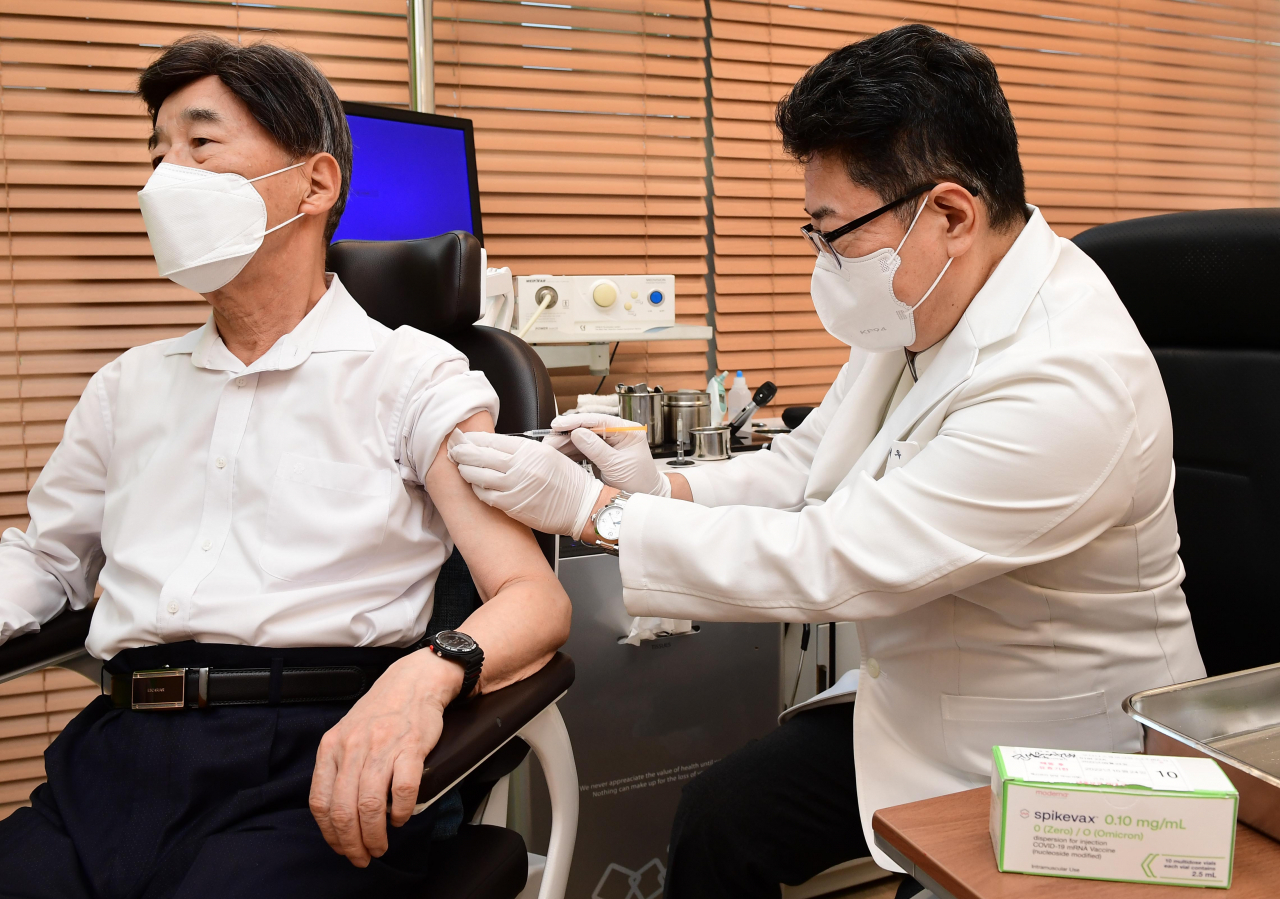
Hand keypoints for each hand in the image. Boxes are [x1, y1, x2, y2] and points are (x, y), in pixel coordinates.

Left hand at [309, 650, 460, 866]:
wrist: (413, 682)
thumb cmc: (380, 712)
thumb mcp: (346, 734)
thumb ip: (338, 767)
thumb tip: (338, 813)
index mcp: (331, 747)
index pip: (321, 802)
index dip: (330, 834)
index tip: (341, 847)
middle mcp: (352, 748)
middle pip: (344, 810)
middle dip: (352, 843)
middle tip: (363, 856)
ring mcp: (381, 747)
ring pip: (370, 806)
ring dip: (375, 834)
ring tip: (381, 844)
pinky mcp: (410, 748)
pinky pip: (402, 791)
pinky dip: (400, 812)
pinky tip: (400, 818)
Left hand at [449, 430, 602, 537]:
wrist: (581, 508)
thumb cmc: (569, 482)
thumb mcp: (549, 454)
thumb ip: (523, 450)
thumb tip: (497, 447)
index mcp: (530, 450)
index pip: (491, 440)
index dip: (473, 438)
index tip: (463, 436)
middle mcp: (519, 466)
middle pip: (479, 455)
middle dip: (462, 451)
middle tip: (453, 448)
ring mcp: (513, 487)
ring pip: (477, 475)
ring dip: (465, 469)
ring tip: (460, 466)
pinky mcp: (511, 505)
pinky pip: (485, 495)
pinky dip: (476, 488)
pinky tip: (475, 485)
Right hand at [545, 414, 669, 497]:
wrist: (643, 499)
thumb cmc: (639, 483)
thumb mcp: (617, 466)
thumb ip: (597, 449)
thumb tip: (577, 433)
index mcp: (626, 431)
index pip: (598, 420)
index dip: (576, 421)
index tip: (559, 424)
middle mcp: (616, 434)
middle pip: (587, 428)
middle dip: (567, 433)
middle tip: (550, 439)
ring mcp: (607, 444)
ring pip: (582, 439)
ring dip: (565, 443)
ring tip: (550, 447)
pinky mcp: (599, 455)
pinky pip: (581, 450)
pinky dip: (569, 452)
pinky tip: (557, 454)